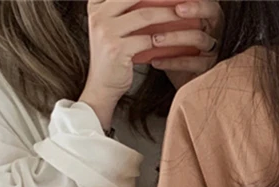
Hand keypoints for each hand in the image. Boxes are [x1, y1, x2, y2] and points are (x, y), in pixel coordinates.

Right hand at [81, 0, 181, 128]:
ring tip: (182, 13)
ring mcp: (106, 31)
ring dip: (167, 13)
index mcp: (96, 5)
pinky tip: (177, 38)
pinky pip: (147, 40)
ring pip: (144, 16)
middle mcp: (98, 14)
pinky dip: (164, 39)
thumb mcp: (112, 29)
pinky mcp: (116, 48)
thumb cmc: (114, 57)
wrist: (102, 86)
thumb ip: (123, 13)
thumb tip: (154, 3)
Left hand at [153, 0, 223, 88]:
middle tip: (177, 10)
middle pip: (212, 14)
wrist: (182, 82)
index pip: (208, 2)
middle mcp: (216, 31)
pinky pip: (192, 64)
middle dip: (195, 9)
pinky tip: (155, 61)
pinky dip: (172, 62)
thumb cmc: (176, 50)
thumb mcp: (173, 31)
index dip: (196, 0)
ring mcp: (214, 51)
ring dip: (175, 36)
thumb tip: (143, 4)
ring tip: (155, 38)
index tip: (179, 1)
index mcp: (210, 18)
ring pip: (199, 38)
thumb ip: (165, 17)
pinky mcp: (208, 70)